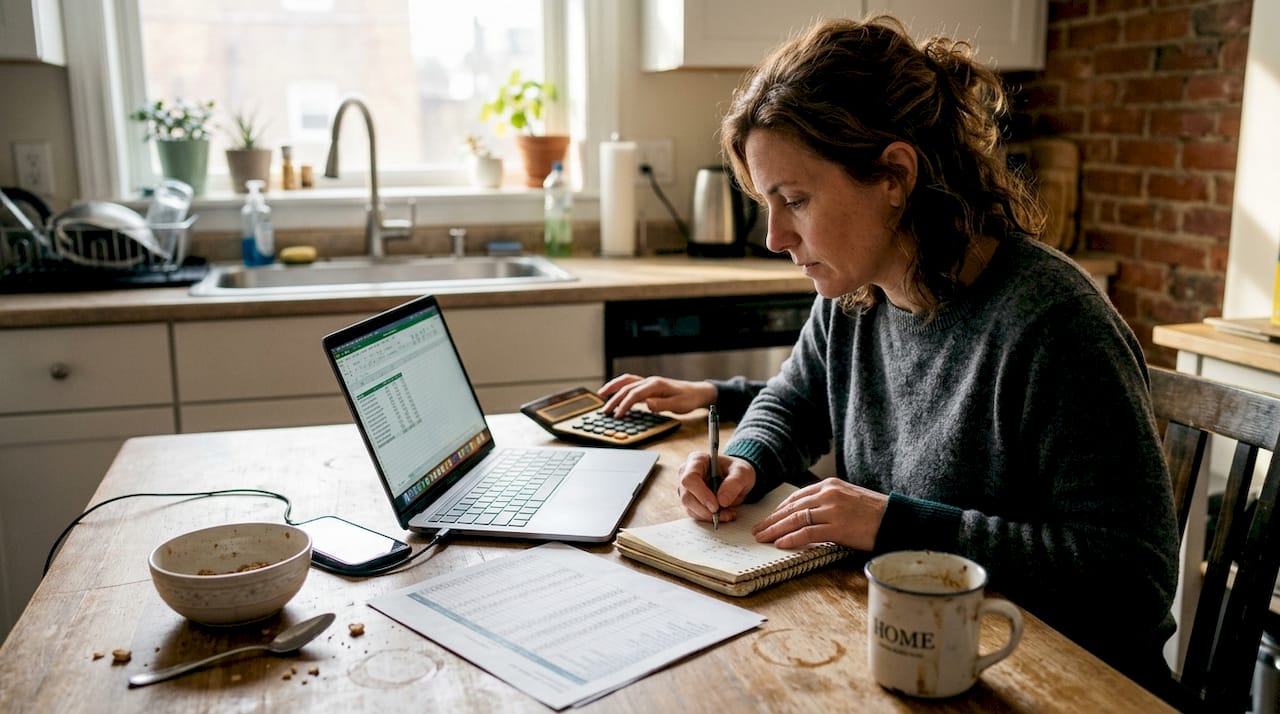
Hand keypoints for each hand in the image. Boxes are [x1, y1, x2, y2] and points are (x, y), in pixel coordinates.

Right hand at [599, 374, 717, 416]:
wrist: (696, 392)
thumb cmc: (688, 399)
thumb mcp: (678, 404)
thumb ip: (662, 404)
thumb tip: (647, 403)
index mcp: (655, 384)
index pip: (634, 394)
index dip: (624, 404)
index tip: (617, 415)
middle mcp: (650, 381)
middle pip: (627, 388)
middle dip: (613, 399)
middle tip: (604, 411)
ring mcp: (648, 382)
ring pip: (626, 381)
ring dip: (613, 387)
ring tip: (601, 394)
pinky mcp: (648, 386)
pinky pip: (630, 384)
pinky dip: (619, 387)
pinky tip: (614, 392)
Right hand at [676, 452, 756, 522]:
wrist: (737, 479)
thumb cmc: (737, 471)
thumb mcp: (742, 473)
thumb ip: (734, 483)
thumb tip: (722, 500)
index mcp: (697, 461)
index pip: (690, 478)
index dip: (701, 494)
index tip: (716, 506)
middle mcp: (687, 474)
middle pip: (687, 496)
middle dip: (705, 509)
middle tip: (724, 514)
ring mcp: (687, 489)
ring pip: (690, 508)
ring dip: (709, 515)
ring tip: (728, 514)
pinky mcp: (691, 501)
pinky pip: (695, 514)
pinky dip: (709, 518)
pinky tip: (724, 514)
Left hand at [751, 478, 886, 549]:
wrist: (897, 520)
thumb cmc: (875, 513)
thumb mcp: (848, 498)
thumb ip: (828, 502)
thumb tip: (807, 515)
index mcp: (830, 485)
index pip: (797, 497)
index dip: (779, 510)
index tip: (769, 519)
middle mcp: (829, 494)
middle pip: (792, 508)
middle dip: (772, 520)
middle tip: (758, 530)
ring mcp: (833, 510)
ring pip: (795, 519)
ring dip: (775, 530)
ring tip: (763, 538)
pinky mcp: (838, 527)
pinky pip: (808, 533)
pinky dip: (791, 538)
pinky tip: (780, 544)